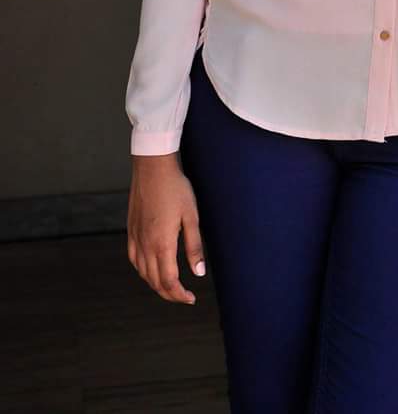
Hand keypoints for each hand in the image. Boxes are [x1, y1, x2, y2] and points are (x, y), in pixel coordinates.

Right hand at [127, 153, 206, 304]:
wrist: (153, 168)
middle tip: (184, 297)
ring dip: (156, 284)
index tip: (191, 298)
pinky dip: (143, 271)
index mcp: (162, 244)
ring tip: (171, 287)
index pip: (169, 281)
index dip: (179, 295)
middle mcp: (145, 245)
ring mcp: (136, 238)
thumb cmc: (176, 189)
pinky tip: (151, 269)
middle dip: (169, 294)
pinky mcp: (131, 230)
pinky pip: (134, 259)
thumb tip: (199, 273)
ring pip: (143, 273)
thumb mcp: (192, 216)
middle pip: (155, 281)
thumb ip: (194, 246)